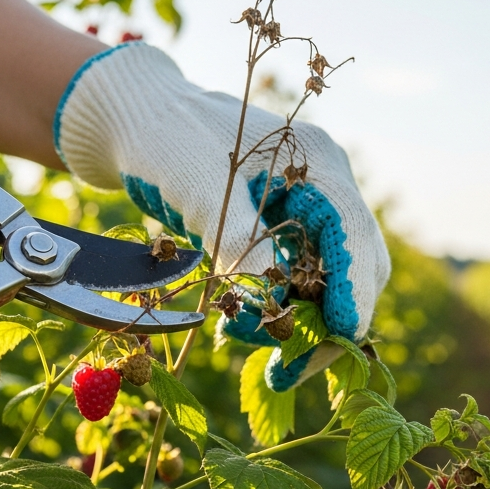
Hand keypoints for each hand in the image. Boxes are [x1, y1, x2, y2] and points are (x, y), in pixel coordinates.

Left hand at [54, 43, 389, 388]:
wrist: (136, 117)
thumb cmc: (168, 138)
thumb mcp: (202, 186)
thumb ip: (239, 238)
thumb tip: (274, 304)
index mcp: (318, 165)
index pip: (354, 238)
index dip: (353, 293)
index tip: (341, 340)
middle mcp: (323, 187)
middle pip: (353, 267)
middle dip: (327, 323)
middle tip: (288, 371)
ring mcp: (305, 208)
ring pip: (324, 280)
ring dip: (299, 323)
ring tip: (259, 357)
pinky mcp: (280, 228)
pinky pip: (294, 279)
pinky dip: (276, 308)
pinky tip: (243, 327)